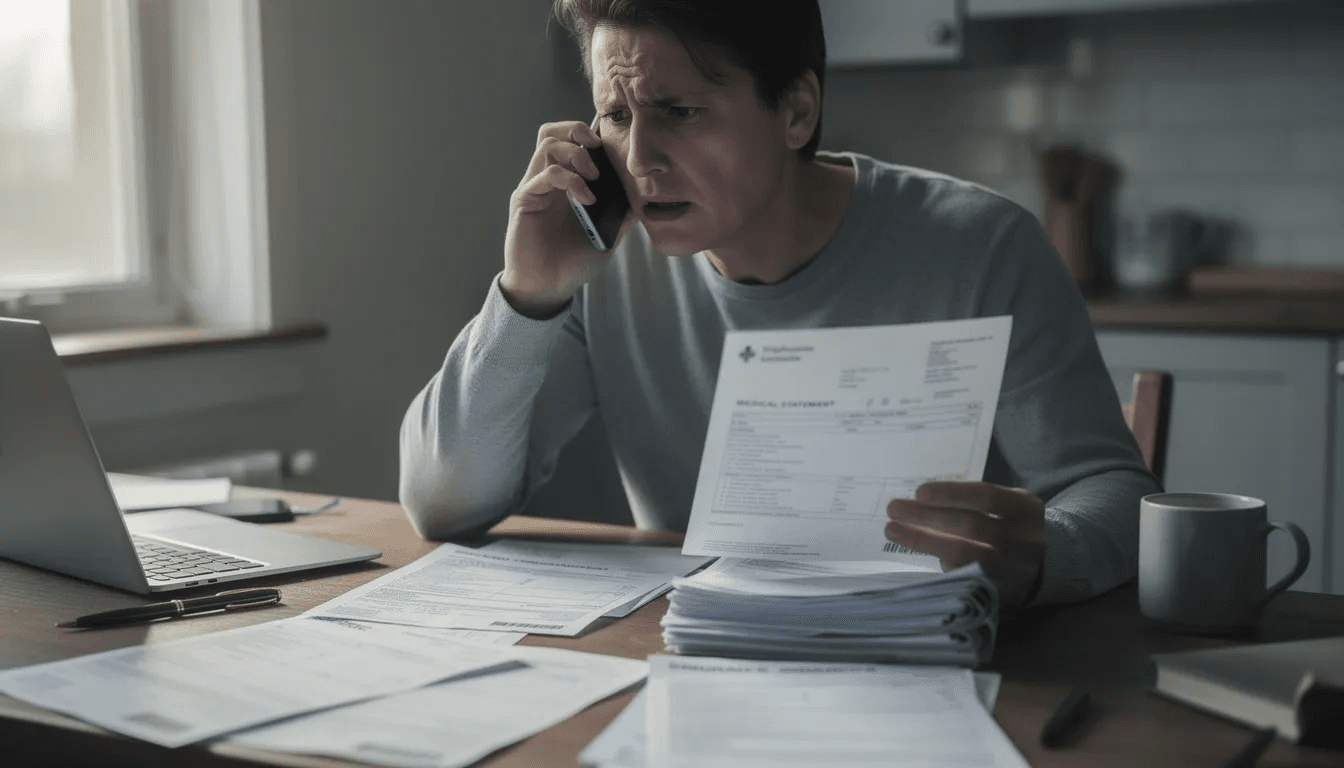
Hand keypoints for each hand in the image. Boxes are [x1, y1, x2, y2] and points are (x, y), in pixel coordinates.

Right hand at [501, 120, 629, 317]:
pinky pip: (544, 175)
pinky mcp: (524, 201)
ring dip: (577, 154)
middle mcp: (545, 180)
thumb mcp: (607, 233)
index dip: (588, 133)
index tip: (610, 147)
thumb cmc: (572, 261)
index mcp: (563, 182)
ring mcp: (533, 188)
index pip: (568, 139)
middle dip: (577, 131)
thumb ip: (621, 213)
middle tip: (598, 151)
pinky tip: (587, 199)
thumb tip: (645, 196)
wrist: (549, 288)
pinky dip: (570, 180)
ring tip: (594, 177)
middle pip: (551, 132)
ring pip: (547, 144)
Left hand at [885, 481, 1045, 606]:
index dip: (951, 495)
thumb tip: (918, 501)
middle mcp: (1026, 540)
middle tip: (894, 509)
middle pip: (972, 526)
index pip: (987, 497)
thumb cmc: (1010, 527)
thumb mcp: (1004, 507)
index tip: (919, 492)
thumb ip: (972, 504)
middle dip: (928, 516)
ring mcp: (1017, 571)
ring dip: (924, 541)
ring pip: (965, 555)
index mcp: (1025, 509)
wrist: (1047, 565)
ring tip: (894, 530)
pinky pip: (965, 580)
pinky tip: (920, 555)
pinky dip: (940, 566)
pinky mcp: (1005, 595)